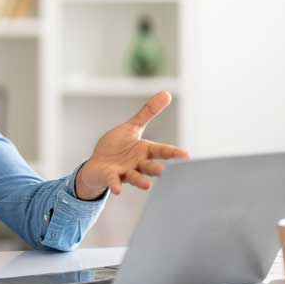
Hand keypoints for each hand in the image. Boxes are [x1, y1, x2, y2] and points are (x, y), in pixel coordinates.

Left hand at [75, 91, 189, 199]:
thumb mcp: (132, 127)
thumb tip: (166, 93)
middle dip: (157, 168)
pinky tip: (118, 190)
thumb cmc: (117, 147)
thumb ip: (148, 113)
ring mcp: (124, 172)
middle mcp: (137, 164)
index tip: (186, 156)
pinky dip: (115, 185)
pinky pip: (114, 181)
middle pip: (150, 166)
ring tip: (147, 185)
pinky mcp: (110, 176)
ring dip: (140, 181)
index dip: (173, 153)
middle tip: (164, 171)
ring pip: (135, 176)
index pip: (162, 151)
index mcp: (145, 151)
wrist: (97, 165)